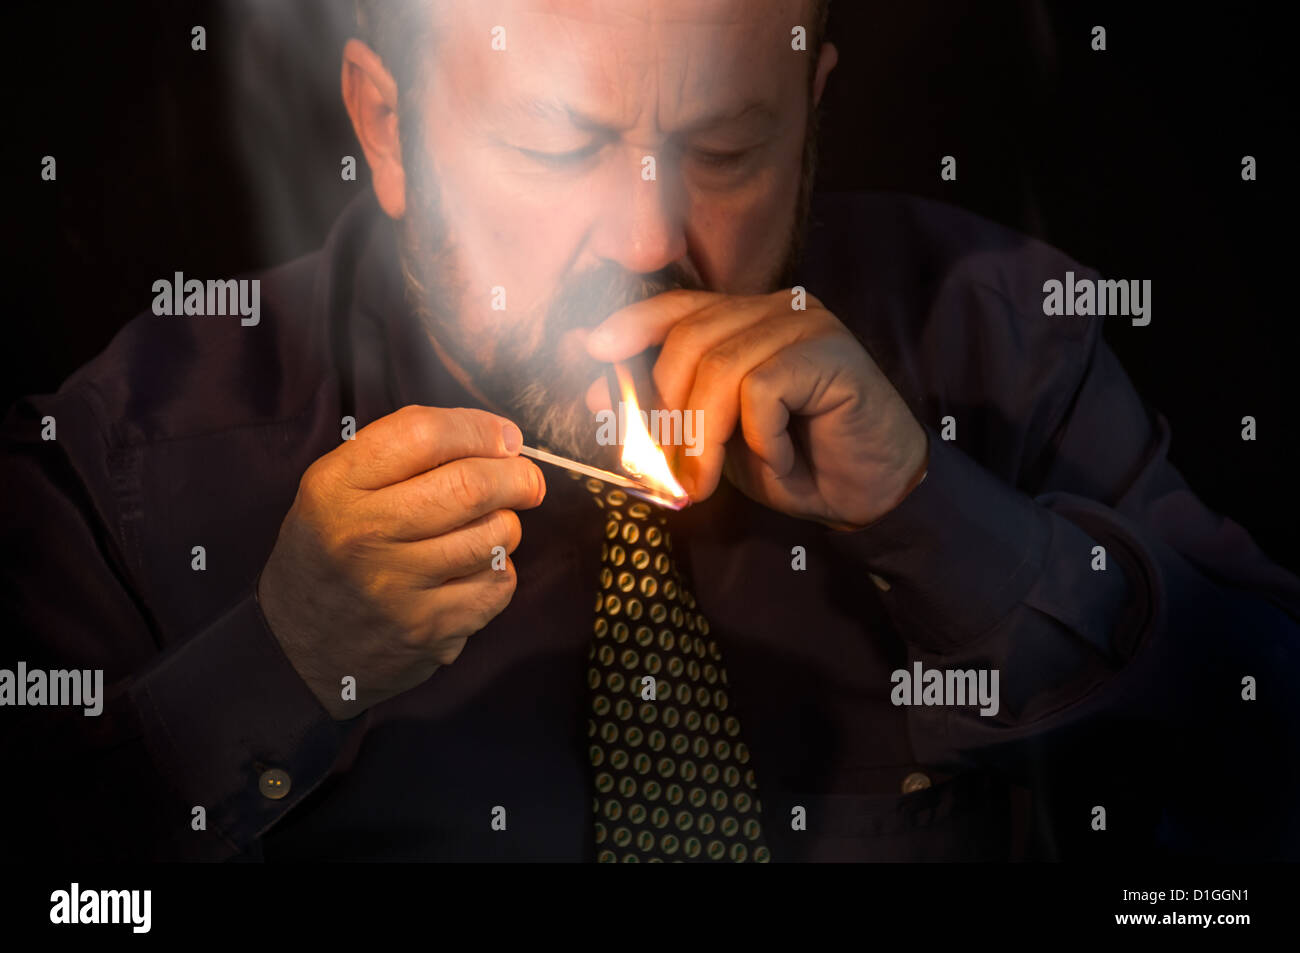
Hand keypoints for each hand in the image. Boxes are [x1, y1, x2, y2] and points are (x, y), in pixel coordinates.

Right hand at [257, 405, 545, 718]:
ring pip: (494, 536)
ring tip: (488, 528)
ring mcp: (396, 588)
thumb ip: (403, 452)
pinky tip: (473, 571)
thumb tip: (497, 438)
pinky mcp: (428, 630)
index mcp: (335, 487)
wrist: (298, 647)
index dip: (478, 429)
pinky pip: (498, 584)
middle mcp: (362, 535)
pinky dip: (499, 572)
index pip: (422, 435)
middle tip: (527, 480)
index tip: (504, 437)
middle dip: (517, 477)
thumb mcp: (337, 489)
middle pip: (469, 486)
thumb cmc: (334, 551)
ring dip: (506, 525)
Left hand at [584, 289, 927, 530]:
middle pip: (691, 340)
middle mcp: (777, 309)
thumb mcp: (716, 441)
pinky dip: (760, 438)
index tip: (593, 348)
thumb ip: (666, 412)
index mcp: (748, 320)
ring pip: (722, 369)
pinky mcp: (832, 352)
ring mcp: (807, 325)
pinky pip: (763, 391)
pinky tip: (782, 458)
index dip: (634, 323)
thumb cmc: (796, 463)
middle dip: (668, 413)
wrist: (871, 494)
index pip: (681, 306)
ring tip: (709, 483)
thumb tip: (594, 392)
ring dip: (706, 438)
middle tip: (674, 475)